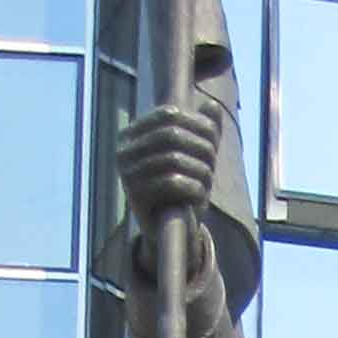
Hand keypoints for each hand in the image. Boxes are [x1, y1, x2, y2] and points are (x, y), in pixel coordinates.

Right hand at [118, 96, 221, 262]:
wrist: (168, 231)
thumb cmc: (181, 188)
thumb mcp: (193, 155)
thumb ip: (204, 130)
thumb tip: (213, 106)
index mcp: (132, 134)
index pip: (168, 114)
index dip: (196, 122)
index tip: (213, 138)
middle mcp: (124, 151)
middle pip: (172, 135)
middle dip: (200, 147)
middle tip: (212, 163)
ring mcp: (127, 174)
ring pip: (174, 159)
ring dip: (200, 170)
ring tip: (207, 181)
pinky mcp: (136, 197)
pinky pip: (172, 183)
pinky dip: (194, 187)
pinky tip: (200, 195)